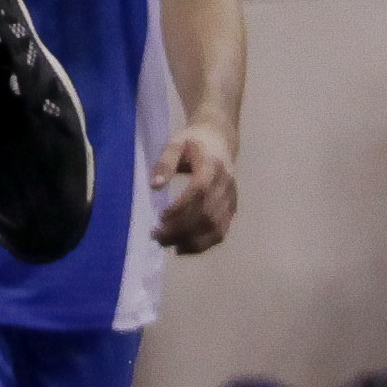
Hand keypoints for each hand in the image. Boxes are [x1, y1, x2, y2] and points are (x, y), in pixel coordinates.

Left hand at [149, 120, 239, 255]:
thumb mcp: (176, 142)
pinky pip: (220, 232)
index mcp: (212, 165)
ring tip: (166, 244)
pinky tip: (182, 247)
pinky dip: (202, 244)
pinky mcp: (232, 209)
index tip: (160, 217)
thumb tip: (155, 186)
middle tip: (156, 236)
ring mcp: (231, 199)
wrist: (220, 139)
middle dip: (181, 229)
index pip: (200, 191)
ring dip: (190, 241)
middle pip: (207, 214)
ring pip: (215, 228)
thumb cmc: (193, 141)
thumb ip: (165, 162)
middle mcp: (226, 185)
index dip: (181, 208)